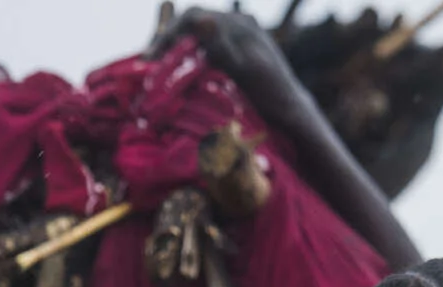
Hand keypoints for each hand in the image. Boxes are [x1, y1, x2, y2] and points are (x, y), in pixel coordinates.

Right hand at [152, 6, 309, 131]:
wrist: (294, 112)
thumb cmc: (273, 94)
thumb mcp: (246, 71)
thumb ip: (222, 46)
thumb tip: (200, 20)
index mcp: (239, 24)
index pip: (194, 17)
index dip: (169, 33)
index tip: (151, 59)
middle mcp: (238, 26)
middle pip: (193, 26)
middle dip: (169, 43)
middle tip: (149, 67)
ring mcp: (237, 41)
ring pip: (198, 38)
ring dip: (178, 52)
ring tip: (158, 73)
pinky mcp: (236, 56)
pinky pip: (206, 51)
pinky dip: (189, 61)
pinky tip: (179, 77)